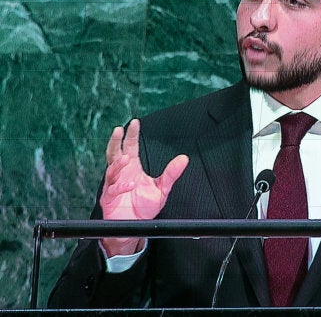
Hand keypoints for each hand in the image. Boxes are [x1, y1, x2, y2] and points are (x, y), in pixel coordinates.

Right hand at [99, 119, 188, 255]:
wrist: (135, 227)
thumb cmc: (145, 207)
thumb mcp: (162, 188)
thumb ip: (171, 173)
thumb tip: (184, 159)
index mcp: (132, 168)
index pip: (130, 146)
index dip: (131, 135)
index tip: (134, 123)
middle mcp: (121, 173)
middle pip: (114, 152)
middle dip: (116, 141)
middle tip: (119, 130)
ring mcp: (113, 184)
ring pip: (111, 169)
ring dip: (118, 163)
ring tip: (126, 158)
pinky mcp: (108, 198)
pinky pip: (112, 189)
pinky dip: (120, 186)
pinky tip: (129, 184)